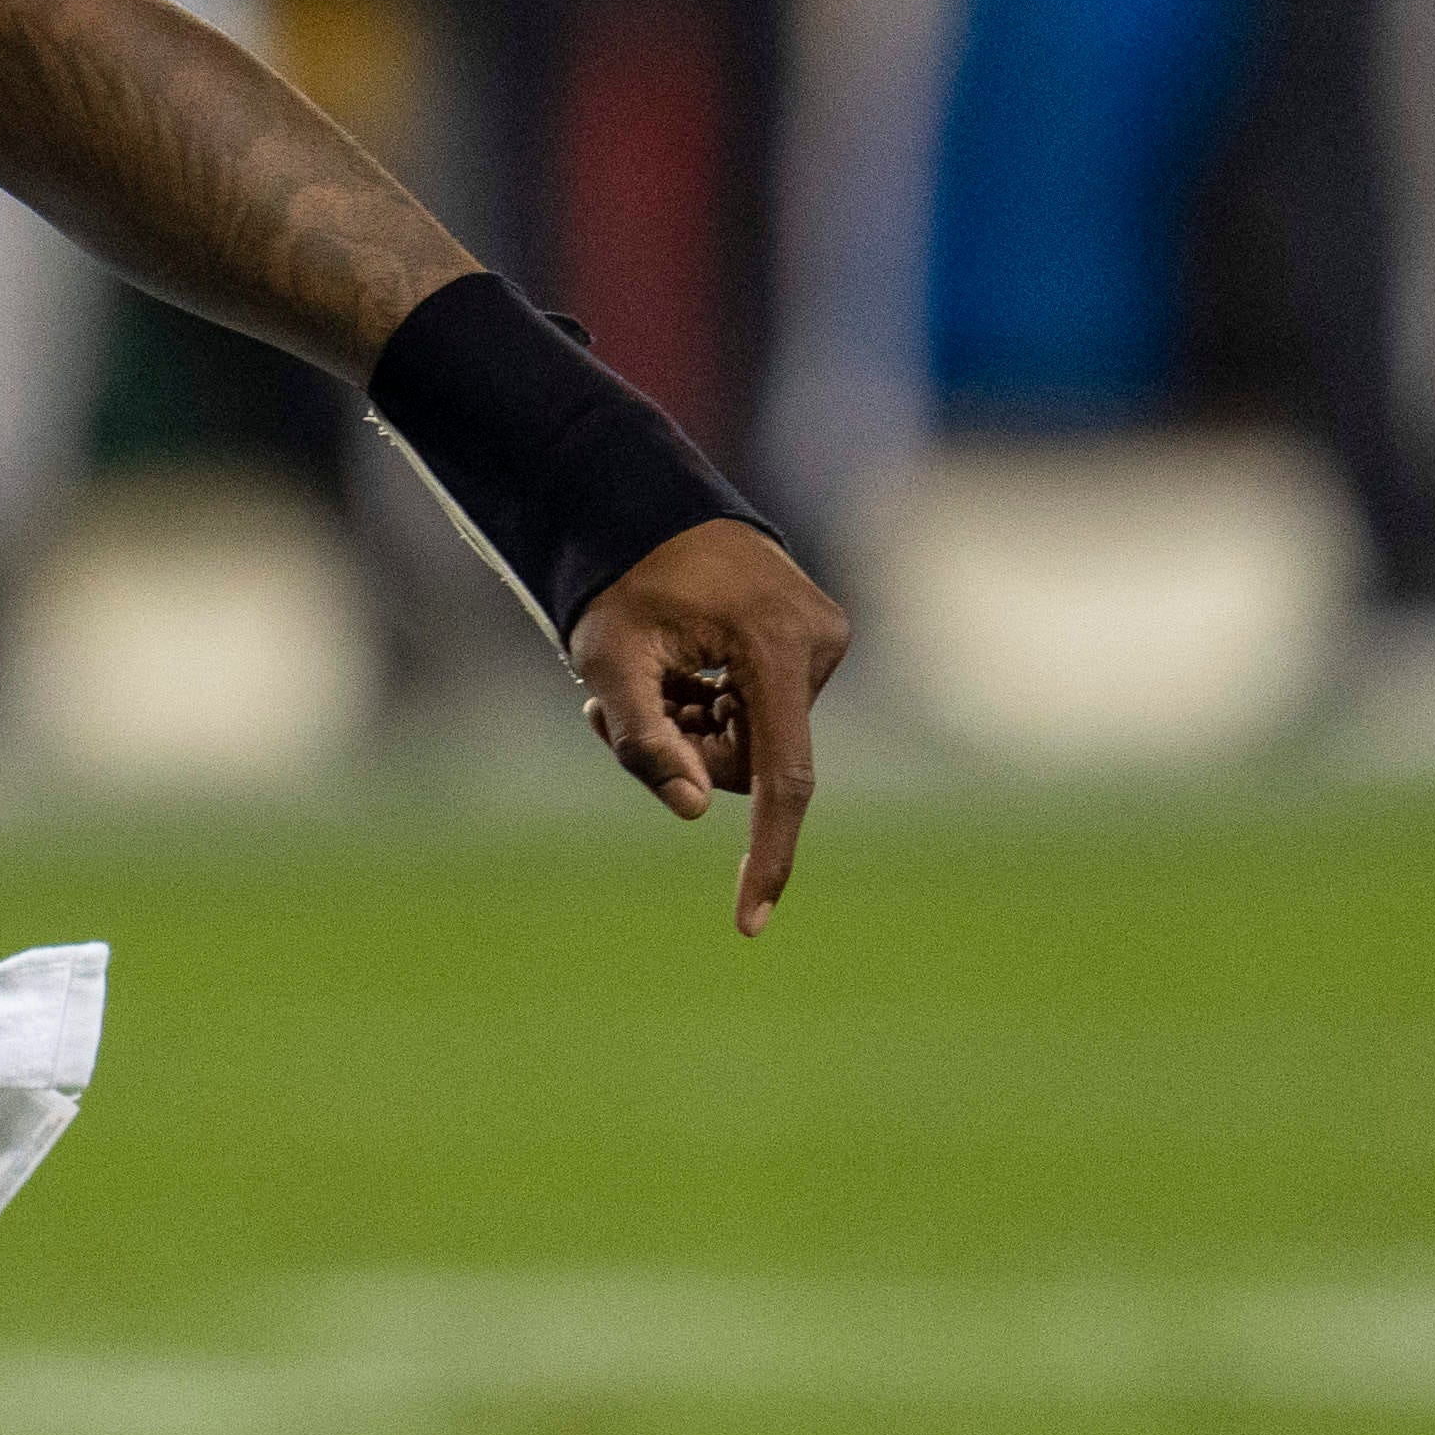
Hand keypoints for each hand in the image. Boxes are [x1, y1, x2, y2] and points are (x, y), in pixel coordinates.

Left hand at [570, 517, 845, 936]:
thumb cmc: (621, 584)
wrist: (649, 513)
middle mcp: (819, 645)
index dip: (768, 854)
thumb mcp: (608, 660)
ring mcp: (825, 642)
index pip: (783, 778)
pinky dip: (715, 710)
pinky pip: (764, 714)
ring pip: (755, 742)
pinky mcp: (817, 643)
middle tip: (615, 710)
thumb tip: (696, 813)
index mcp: (777, 649)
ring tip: (652, 679)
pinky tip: (684, 672)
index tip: (750, 920)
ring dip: (694, 729)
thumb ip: (643, 738)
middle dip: (687, 755)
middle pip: (753, 763)